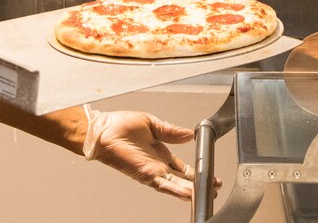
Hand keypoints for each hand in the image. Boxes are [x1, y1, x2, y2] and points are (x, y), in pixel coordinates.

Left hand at [82, 107, 200, 199]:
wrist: (103, 130)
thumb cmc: (119, 125)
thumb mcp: (151, 123)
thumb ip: (170, 131)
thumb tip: (189, 133)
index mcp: (161, 151)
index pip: (183, 166)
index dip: (197, 171)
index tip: (210, 174)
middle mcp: (158, 164)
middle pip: (184, 179)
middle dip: (199, 185)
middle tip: (214, 188)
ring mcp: (153, 171)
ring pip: (177, 185)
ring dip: (191, 191)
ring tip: (206, 195)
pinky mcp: (145, 175)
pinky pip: (164, 185)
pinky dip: (176, 190)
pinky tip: (188, 194)